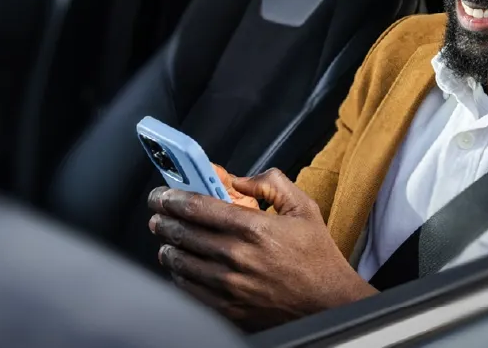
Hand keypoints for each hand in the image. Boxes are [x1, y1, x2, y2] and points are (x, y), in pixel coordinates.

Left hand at [148, 168, 376, 330]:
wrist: (329, 304)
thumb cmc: (317, 258)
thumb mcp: (303, 208)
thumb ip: (271, 184)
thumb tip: (238, 179)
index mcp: (253, 228)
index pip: (197, 207)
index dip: (172, 197)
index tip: (162, 194)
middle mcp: (236, 256)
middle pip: (183, 232)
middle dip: (164, 219)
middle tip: (158, 213)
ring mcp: (229, 285)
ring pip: (181, 261)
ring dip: (168, 246)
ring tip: (166, 238)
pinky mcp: (227, 307)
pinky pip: (189, 288)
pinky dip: (178, 274)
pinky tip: (179, 266)